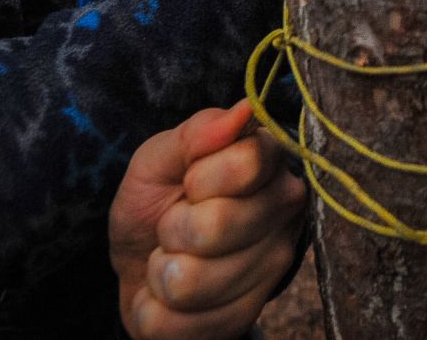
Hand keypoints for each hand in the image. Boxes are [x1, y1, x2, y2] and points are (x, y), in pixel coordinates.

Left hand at [110, 102, 307, 339]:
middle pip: (217, 225)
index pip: (248, 163)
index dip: (201, 177)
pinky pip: (179, 325)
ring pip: (191, 281)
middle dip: (172, 228)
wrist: (142, 266)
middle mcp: (284, 214)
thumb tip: (244, 109)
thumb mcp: (158, 159)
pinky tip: (169, 297)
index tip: (189, 182)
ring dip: (161, 272)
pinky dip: (156, 312)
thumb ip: (196, 133)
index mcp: (269, 162)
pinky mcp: (245, 318)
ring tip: (171, 260)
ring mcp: (270, 270)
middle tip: (174, 226)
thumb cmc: (155, 203)